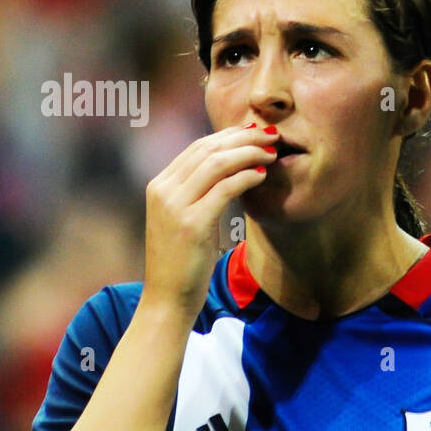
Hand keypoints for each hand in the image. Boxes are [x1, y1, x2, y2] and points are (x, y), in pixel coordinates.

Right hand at [139, 123, 275, 321]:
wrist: (167, 298)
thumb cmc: (183, 262)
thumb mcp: (185, 219)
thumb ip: (197, 193)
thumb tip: (228, 169)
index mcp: (159, 186)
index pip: (196, 147)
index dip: (228, 136)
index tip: (255, 133)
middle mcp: (162, 190)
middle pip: (207, 149)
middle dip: (243, 139)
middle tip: (271, 137)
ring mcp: (175, 206)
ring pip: (216, 163)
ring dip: (249, 154)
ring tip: (271, 154)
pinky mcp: (192, 223)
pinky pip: (225, 188)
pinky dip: (246, 177)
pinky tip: (262, 175)